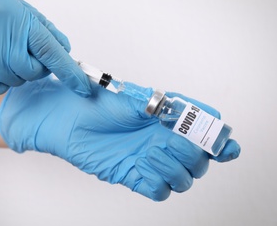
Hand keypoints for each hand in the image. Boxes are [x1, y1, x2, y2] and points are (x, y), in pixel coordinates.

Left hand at [0, 77, 239, 200]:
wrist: (65, 118)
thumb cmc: (94, 102)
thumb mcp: (132, 98)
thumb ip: (162, 107)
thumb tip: (188, 115)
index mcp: (166, 120)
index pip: (203, 132)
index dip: (219, 140)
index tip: (224, 144)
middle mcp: (160, 141)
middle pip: (198, 160)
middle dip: (193, 155)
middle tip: (173, 142)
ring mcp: (148, 160)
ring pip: (183, 178)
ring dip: (174, 169)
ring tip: (150, 153)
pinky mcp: (132, 176)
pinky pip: (158, 191)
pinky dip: (157, 182)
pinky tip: (140, 166)